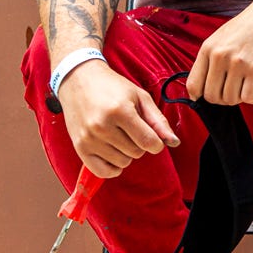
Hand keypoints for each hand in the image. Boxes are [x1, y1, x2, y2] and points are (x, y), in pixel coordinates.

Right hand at [58, 60, 179, 178]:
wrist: (78, 80)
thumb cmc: (113, 87)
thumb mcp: (140, 97)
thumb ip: (158, 121)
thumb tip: (174, 142)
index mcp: (120, 110)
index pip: (148, 142)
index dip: (157, 143)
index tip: (154, 137)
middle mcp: (102, 126)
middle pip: (136, 153)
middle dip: (140, 144)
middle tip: (130, 128)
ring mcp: (88, 138)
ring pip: (122, 163)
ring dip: (126, 153)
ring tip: (119, 135)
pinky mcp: (79, 148)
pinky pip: (103, 172)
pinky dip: (113, 167)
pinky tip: (113, 152)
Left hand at [187, 0, 252, 104]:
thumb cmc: (251, 26)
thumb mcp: (223, 37)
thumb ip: (210, 59)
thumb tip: (199, 90)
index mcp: (208, 48)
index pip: (193, 85)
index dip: (200, 96)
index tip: (211, 95)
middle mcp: (219, 56)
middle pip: (211, 96)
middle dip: (223, 98)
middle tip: (235, 88)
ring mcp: (237, 63)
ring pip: (230, 99)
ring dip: (240, 96)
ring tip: (248, 82)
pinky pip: (249, 98)